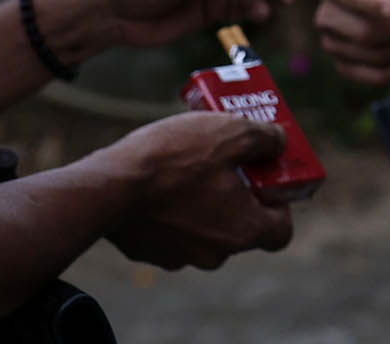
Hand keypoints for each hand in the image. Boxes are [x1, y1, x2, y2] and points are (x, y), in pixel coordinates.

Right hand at [106, 112, 295, 268]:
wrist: (110, 188)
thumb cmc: (175, 160)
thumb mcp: (232, 132)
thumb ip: (265, 138)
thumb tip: (278, 142)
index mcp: (243, 231)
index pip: (280, 232)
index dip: (279, 205)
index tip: (267, 179)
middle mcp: (214, 254)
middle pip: (240, 227)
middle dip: (237, 194)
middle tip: (227, 161)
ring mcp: (178, 257)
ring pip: (203, 228)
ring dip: (202, 201)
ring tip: (189, 165)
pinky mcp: (147, 251)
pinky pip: (169, 229)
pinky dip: (170, 209)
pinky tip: (159, 180)